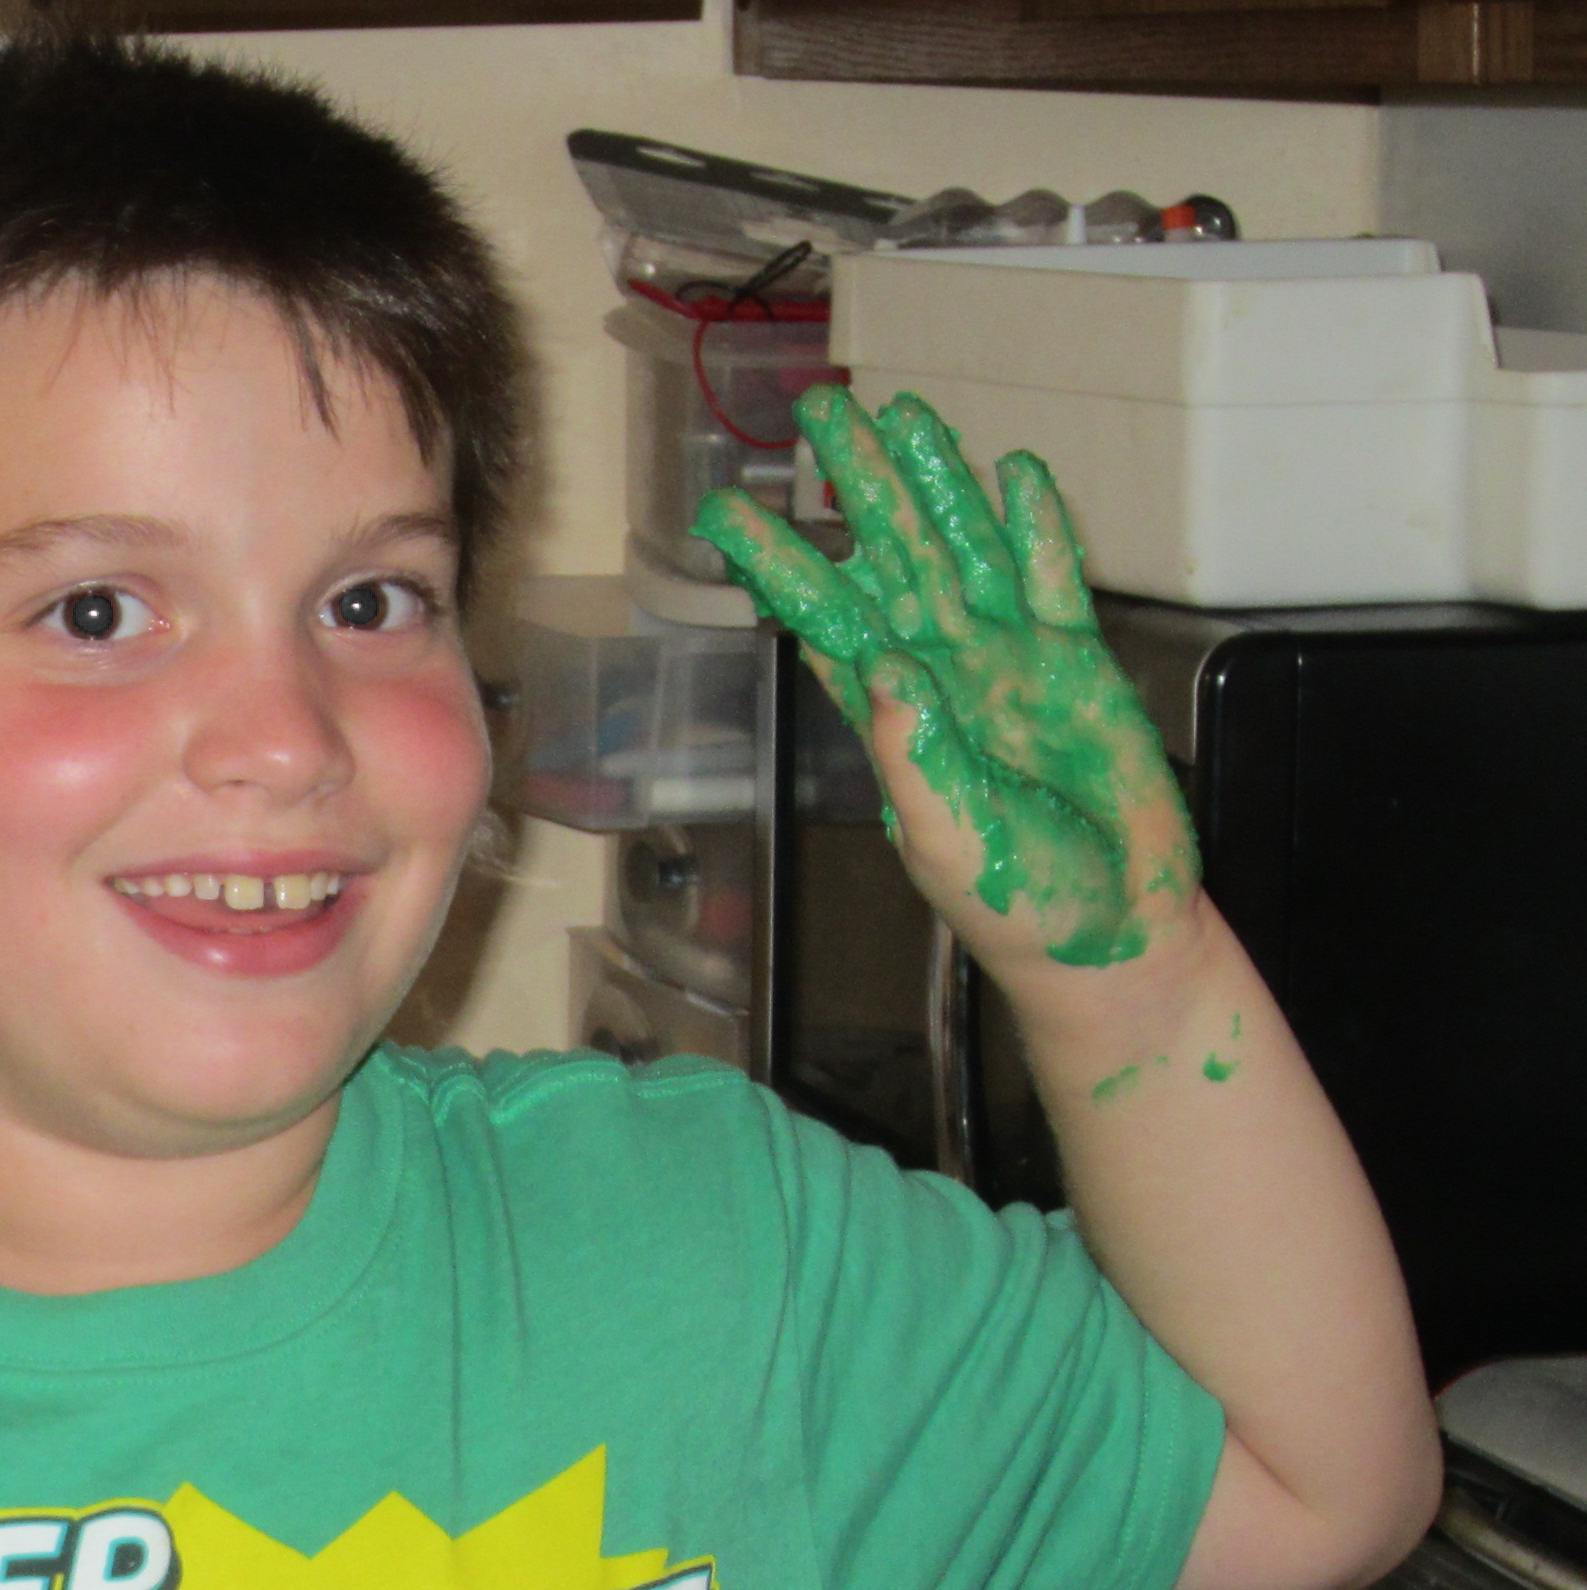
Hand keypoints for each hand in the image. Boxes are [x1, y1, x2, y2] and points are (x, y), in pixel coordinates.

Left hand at [699, 387, 1198, 982]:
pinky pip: (1053, 581)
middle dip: (858, 487)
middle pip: (892, 559)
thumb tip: (886, 667)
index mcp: (890, 715)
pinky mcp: (1080, 666)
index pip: (821, 620)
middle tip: (823, 412)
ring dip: (937, 485)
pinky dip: (1037, 528)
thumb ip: (914, 757)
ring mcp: (1010, 663)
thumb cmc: (1016, 903)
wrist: (1112, 928)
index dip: (777, 565)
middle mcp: (941, 673)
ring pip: (965, 550)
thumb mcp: (949, 840)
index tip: (727, 512)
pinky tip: (1014, 474)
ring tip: (907, 413)